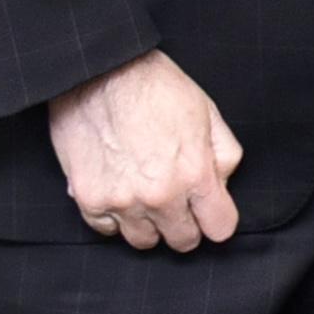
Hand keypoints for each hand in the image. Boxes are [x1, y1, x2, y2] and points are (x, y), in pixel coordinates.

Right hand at [44, 51, 244, 248]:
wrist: (101, 72)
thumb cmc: (156, 87)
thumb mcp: (208, 113)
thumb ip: (224, 157)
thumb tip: (221, 187)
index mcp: (195, 175)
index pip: (220, 229)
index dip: (216, 218)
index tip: (208, 210)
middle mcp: (160, 196)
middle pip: (183, 241)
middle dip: (184, 223)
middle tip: (176, 199)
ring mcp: (122, 201)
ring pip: (144, 241)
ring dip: (148, 223)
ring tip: (144, 192)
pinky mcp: (89, 200)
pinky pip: (107, 230)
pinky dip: (114, 217)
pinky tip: (119, 190)